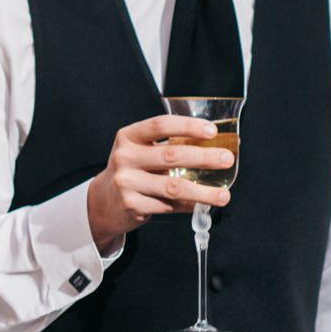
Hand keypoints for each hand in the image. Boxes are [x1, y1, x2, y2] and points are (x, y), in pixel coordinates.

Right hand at [85, 115, 234, 253]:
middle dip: (204, 157)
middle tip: (226, 159)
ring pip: (173, 186)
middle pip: (171, 155)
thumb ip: (169, 146)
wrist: (103, 201)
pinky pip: (168, 206)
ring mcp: (126, 182)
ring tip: (224, 195)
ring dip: (203, 191)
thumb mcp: (141, 151)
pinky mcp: (132, 204)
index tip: (212, 131)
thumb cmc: (132, 171)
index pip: (160, 125)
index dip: (188, 126)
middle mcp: (125, 157)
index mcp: (129, 137)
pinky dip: (188, 205)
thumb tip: (216, 147)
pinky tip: (201, 205)